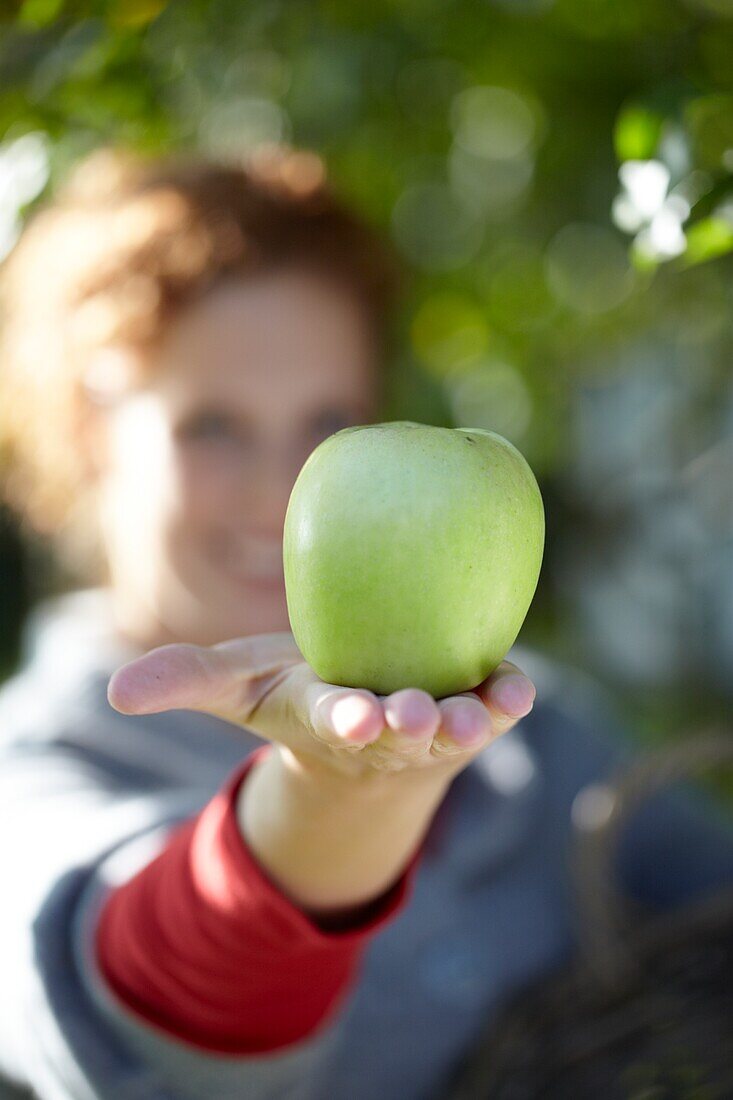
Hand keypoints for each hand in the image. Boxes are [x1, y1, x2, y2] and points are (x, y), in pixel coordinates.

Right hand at [107, 631, 535, 780]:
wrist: (367, 726)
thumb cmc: (301, 694)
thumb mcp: (240, 686)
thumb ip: (186, 682)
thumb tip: (117, 693)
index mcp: (335, 716)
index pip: (340, 719)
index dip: (350, 718)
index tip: (358, 715)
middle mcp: (392, 727)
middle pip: (405, 730)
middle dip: (413, 726)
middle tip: (419, 713)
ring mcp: (438, 721)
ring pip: (459, 727)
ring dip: (470, 721)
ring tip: (482, 709)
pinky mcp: (475, 704)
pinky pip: (497, 706)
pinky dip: (510, 700)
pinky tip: (519, 688)